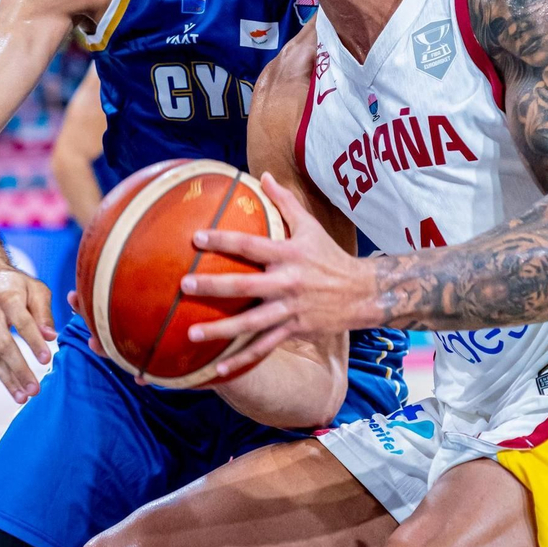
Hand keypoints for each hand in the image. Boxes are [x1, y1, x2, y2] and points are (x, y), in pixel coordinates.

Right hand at [0, 267, 54, 402]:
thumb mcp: (34, 288)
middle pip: (5, 345)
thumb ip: (43, 312)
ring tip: (21, 397)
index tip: (47, 359)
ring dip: (5, 379)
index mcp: (8, 298)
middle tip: (35, 390)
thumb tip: (51, 337)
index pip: (23, 324)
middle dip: (20, 370)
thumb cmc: (14, 284)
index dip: (34, 342)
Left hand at [181, 173, 376, 378]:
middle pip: (245, 285)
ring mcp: (290, 309)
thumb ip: (284, 201)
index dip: (224, 241)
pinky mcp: (294, 330)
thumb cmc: (330, 256)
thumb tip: (262, 176)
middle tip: (185, 284)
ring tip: (192, 334)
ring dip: (221, 331)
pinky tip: (219, 370)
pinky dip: (243, 361)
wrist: (362, 293)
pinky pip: (264, 348)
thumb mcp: (310, 226)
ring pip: (251, 323)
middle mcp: (288, 282)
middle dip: (213, 286)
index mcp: (288, 254)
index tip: (196, 238)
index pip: (251, 246)